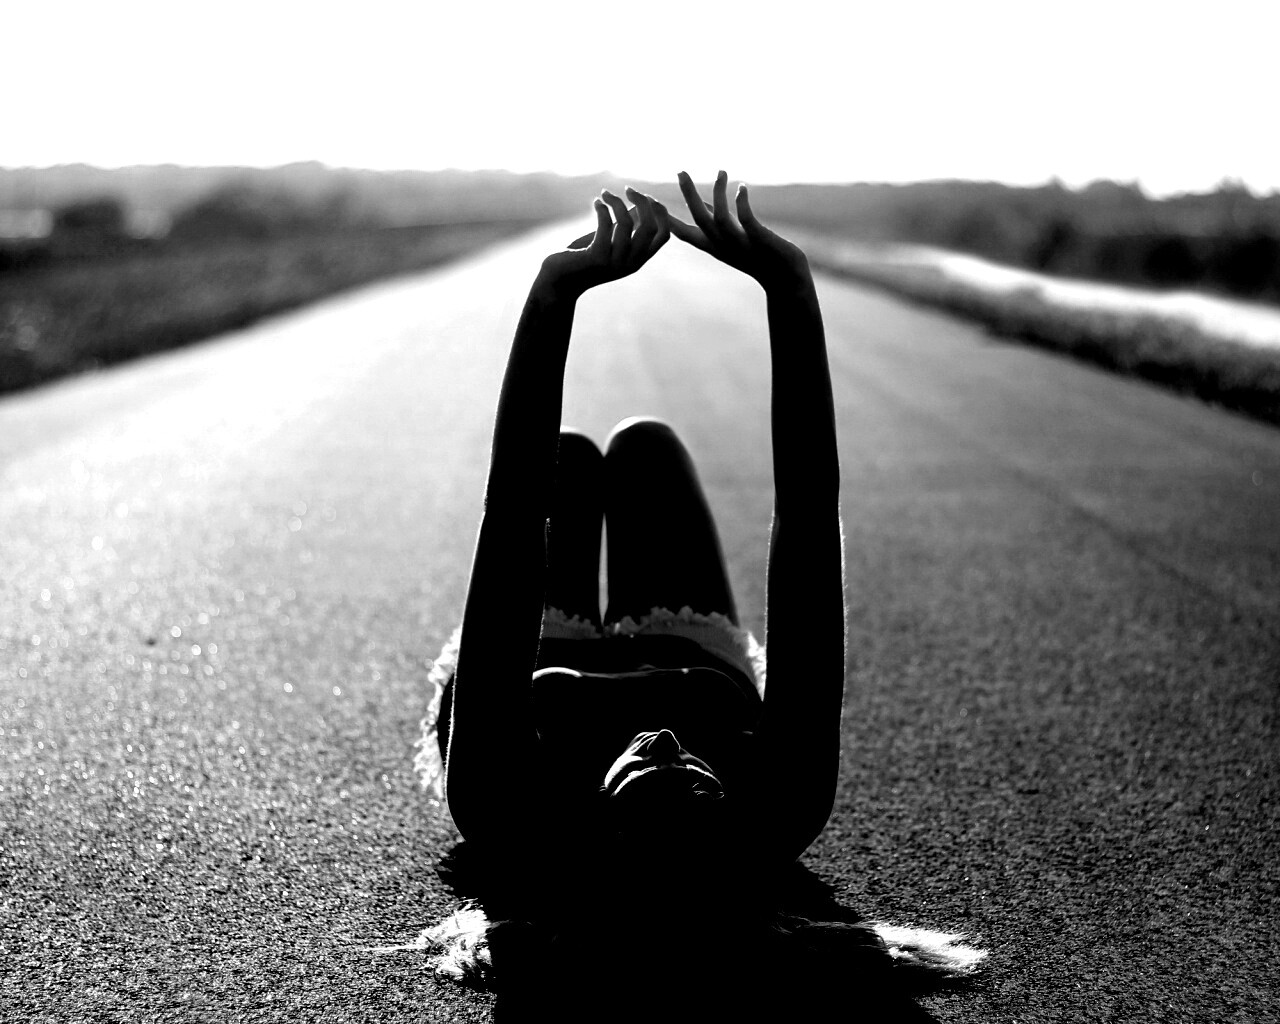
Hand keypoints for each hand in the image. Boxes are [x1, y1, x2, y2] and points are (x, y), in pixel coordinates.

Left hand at [536, 188, 669, 299]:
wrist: (558, 282)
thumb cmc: (583, 258)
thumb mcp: (609, 242)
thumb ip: (625, 228)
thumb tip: (639, 203)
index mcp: (638, 261)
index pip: (664, 235)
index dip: (660, 212)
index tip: (646, 197)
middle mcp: (630, 264)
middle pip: (650, 226)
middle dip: (643, 202)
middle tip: (629, 189)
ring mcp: (614, 262)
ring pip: (626, 222)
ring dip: (616, 202)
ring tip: (604, 193)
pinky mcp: (597, 258)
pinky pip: (606, 224)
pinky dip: (602, 209)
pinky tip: (596, 203)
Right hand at [668, 170, 810, 291]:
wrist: (785, 279)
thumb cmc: (759, 256)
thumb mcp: (731, 238)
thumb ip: (717, 220)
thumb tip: (705, 202)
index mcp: (713, 246)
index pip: (682, 232)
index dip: (665, 216)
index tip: (648, 200)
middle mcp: (722, 245)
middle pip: (698, 219)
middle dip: (689, 194)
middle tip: (680, 171)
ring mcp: (740, 243)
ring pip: (719, 218)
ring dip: (718, 193)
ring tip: (722, 171)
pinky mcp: (759, 240)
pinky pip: (747, 220)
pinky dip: (742, 203)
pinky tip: (742, 187)